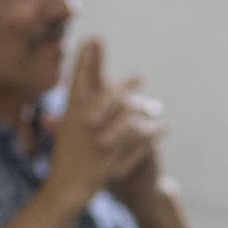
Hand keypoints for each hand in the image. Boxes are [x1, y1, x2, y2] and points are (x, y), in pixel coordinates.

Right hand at [45, 40, 167, 209]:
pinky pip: (141, 140)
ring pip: (130, 117)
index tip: (96, 37)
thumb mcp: (64, 132)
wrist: (65, 189)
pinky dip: (153, 134)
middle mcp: (85, 122)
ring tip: (155, 106)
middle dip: (127, 83)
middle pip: (111, 94)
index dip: (88, 57)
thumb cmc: (63, 160)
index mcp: (70, 113)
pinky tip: (164, 129)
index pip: (79, 78)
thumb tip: (78, 91)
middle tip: (141, 75)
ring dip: (145, 109)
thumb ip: (70, 111)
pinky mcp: (116, 155)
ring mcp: (101, 139)